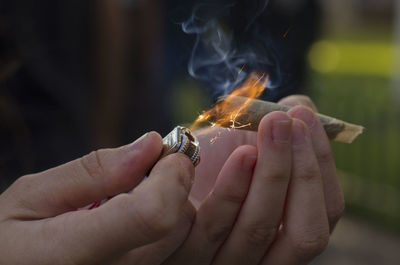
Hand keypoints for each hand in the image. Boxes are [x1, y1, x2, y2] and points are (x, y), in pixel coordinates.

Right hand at [0, 132, 194, 264]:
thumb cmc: (5, 243)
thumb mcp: (31, 197)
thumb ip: (93, 172)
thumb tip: (149, 144)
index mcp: (74, 254)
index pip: (152, 214)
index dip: (170, 177)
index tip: (169, 152)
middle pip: (175, 226)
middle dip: (174, 184)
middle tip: (154, 162)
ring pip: (179, 239)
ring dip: (172, 203)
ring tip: (139, 189)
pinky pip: (168, 251)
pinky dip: (166, 224)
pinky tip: (137, 213)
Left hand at [162, 95, 343, 264]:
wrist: (165, 166)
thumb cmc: (214, 155)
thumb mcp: (250, 140)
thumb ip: (280, 128)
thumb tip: (300, 107)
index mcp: (289, 226)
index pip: (325, 212)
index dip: (321, 165)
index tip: (306, 118)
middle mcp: (266, 253)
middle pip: (305, 234)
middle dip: (303, 172)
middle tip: (288, 122)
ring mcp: (227, 258)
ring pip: (259, 229)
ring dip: (272, 173)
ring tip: (270, 124)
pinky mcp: (188, 253)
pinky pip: (215, 226)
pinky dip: (233, 189)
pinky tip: (242, 155)